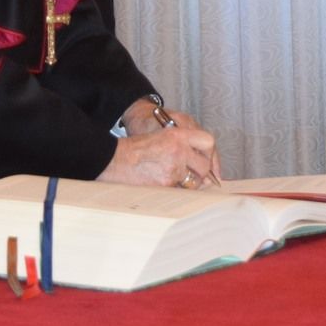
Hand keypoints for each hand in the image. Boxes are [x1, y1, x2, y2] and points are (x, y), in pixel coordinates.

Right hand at [97, 116, 221, 188]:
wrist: (115, 159)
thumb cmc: (137, 149)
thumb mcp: (161, 137)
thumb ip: (182, 145)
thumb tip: (204, 166)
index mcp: (178, 134)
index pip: (208, 142)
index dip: (210, 154)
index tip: (209, 164)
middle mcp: (179, 150)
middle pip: (204, 166)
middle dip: (201, 174)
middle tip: (194, 177)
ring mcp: (173, 168)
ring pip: (193, 182)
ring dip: (188, 185)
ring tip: (173, 181)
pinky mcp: (166, 184)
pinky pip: (180, 192)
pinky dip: (175, 192)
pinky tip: (163, 186)